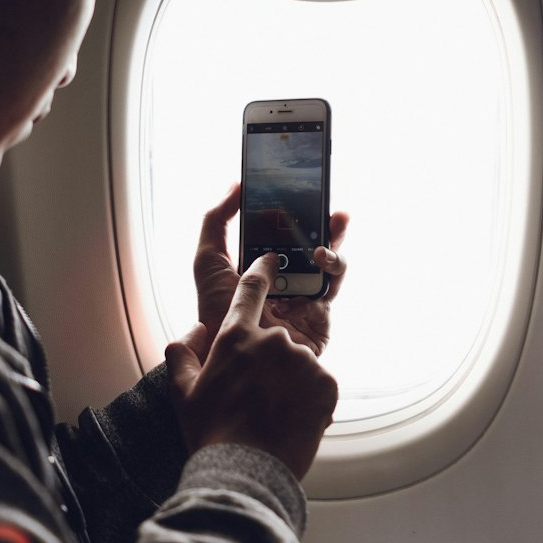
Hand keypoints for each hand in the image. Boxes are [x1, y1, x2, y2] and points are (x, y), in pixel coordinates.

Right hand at [166, 254, 338, 479]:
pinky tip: (292, 420)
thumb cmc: (213, 432)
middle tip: (258, 397)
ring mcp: (303, 360)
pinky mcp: (328, 382)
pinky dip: (310, 398)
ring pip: (299, 363)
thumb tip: (193, 331)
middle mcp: (273, 340)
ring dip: (290, 382)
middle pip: (276, 337)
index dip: (262, 271)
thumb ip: (181, 353)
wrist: (248, 471)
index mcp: (236, 336)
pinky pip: (319, 384)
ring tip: (273, 415)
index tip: (270, 260)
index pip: (252, 289)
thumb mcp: (182, 392)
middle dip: (271, 361)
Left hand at [192, 183, 348, 358]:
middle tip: (326, 199)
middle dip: (321, 219)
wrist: (232, 358)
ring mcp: (304, 294)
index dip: (290, 210)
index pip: (280, 230)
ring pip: (328, 259)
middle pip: (309, 241)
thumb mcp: (208, 260)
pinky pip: (334, 283)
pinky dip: (333, 265)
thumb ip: (216, 221)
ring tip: (332, 222)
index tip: (298, 188)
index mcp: (258, 263)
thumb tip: (236, 185)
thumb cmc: (214, 310)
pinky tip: (320, 255)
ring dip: (334, 237)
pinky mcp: (320, 313)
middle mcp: (284, 277)